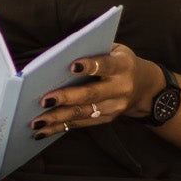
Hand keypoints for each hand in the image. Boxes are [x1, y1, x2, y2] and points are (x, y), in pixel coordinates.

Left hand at [31, 44, 158, 138]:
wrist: (144, 88)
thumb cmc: (120, 62)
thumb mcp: (115, 50)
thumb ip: (94, 50)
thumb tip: (58, 57)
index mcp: (123, 66)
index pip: (106, 65)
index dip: (90, 66)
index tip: (72, 65)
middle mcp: (121, 88)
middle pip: (91, 94)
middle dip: (66, 98)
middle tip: (44, 100)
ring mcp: (114, 107)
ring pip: (83, 113)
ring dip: (58, 118)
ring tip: (36, 121)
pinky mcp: (106, 119)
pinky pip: (81, 124)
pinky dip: (60, 127)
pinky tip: (43, 130)